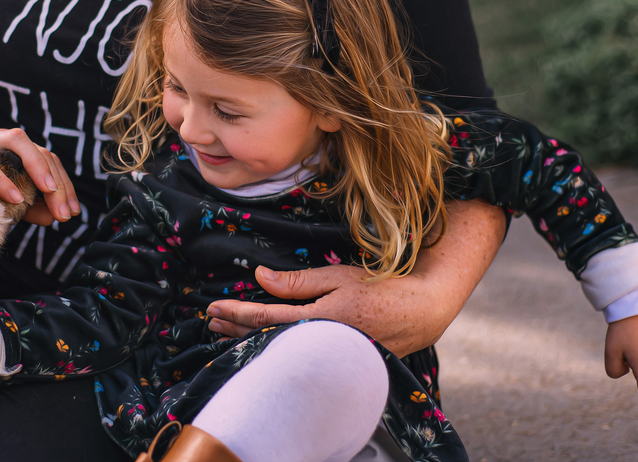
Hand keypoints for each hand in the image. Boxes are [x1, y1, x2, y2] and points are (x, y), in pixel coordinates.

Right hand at [0, 127, 79, 225]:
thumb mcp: (0, 197)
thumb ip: (28, 205)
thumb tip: (55, 217)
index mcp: (12, 149)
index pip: (49, 159)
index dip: (65, 185)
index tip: (72, 212)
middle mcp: (0, 138)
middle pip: (40, 150)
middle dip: (57, 182)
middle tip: (65, 212)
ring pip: (18, 140)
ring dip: (38, 167)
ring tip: (49, 193)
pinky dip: (2, 179)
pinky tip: (15, 199)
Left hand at [206, 198, 505, 356]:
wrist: (424, 312)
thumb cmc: (383, 290)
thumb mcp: (339, 278)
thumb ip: (298, 283)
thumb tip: (260, 277)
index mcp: (321, 322)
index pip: (268, 319)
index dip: (238, 314)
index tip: (215, 308)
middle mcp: (322, 344)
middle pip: (268, 340)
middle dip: (237, 330)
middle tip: (212, 321)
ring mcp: (330, 355)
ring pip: (281, 349)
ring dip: (252, 340)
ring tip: (227, 331)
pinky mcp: (338, 359)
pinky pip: (299, 353)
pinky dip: (276, 347)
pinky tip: (262, 342)